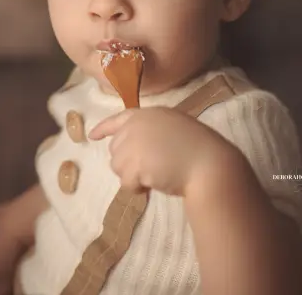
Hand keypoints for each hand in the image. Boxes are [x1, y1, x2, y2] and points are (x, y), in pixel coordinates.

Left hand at [89, 107, 238, 196]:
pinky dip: (137, 188)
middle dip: (128, 162)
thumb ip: (152, 131)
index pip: (117, 119)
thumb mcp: (173, 127)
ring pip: (117, 166)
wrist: (209, 163)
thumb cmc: (198, 148)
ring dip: (133, 176)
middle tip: (152, 168)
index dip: (103, 128)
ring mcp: (133, 144)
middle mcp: (136, 125)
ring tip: (156, 174)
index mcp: (148, 113)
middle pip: (115, 149)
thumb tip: (133, 148)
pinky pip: (125, 182)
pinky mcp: (134, 164)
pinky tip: (154, 183)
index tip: (92, 136)